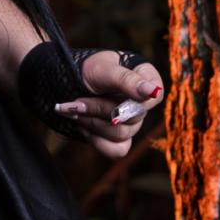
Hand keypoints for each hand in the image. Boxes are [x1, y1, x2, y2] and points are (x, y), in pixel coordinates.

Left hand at [44, 49, 163, 158]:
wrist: (62, 82)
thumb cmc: (87, 68)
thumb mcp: (104, 69)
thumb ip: (127, 80)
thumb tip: (152, 92)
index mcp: (146, 79)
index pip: (157, 95)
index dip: (136, 98)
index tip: (111, 91)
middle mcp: (141, 103)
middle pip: (133, 118)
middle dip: (100, 108)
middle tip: (78, 100)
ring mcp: (130, 123)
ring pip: (121, 135)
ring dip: (92, 122)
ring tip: (74, 109)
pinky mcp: (117, 139)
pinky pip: (116, 150)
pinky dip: (95, 139)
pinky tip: (81, 126)